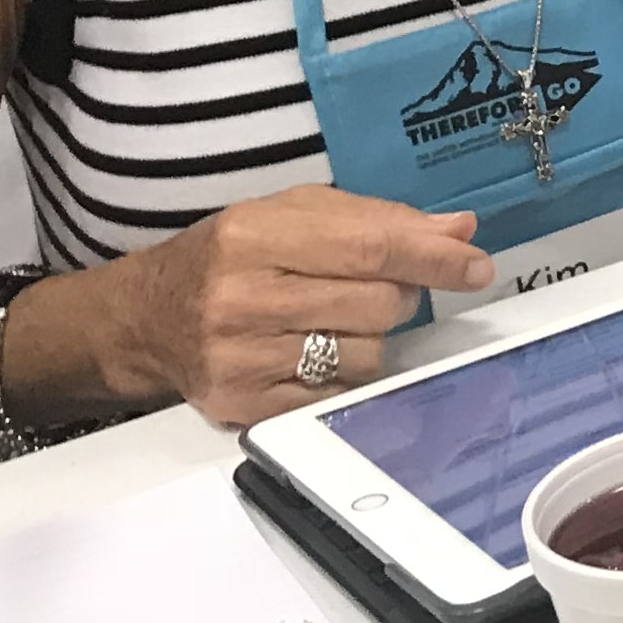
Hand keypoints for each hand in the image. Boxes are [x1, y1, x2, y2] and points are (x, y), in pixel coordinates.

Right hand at [65, 186, 490, 426]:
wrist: (146, 318)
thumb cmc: (228, 258)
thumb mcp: (290, 216)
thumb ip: (377, 219)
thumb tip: (459, 233)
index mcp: (253, 236)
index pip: (369, 248)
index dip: (433, 258)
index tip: (476, 265)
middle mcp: (242, 299)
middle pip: (378, 304)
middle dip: (395, 295)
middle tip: (364, 287)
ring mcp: (241, 359)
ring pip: (368, 354)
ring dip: (369, 337)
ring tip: (325, 319)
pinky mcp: (245, 407)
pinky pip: (340, 394)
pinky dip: (343, 374)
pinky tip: (310, 353)